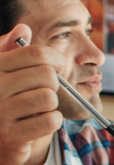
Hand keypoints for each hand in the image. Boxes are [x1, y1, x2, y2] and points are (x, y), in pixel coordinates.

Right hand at [0, 25, 65, 164]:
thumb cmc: (1, 101)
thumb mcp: (1, 72)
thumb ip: (9, 50)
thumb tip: (23, 28)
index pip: (34, 53)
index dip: (54, 59)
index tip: (56, 66)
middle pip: (46, 75)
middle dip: (52, 84)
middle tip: (43, 91)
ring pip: (48, 98)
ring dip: (50, 104)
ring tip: (37, 108)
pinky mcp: (11, 136)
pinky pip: (50, 120)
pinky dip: (52, 121)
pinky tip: (39, 122)